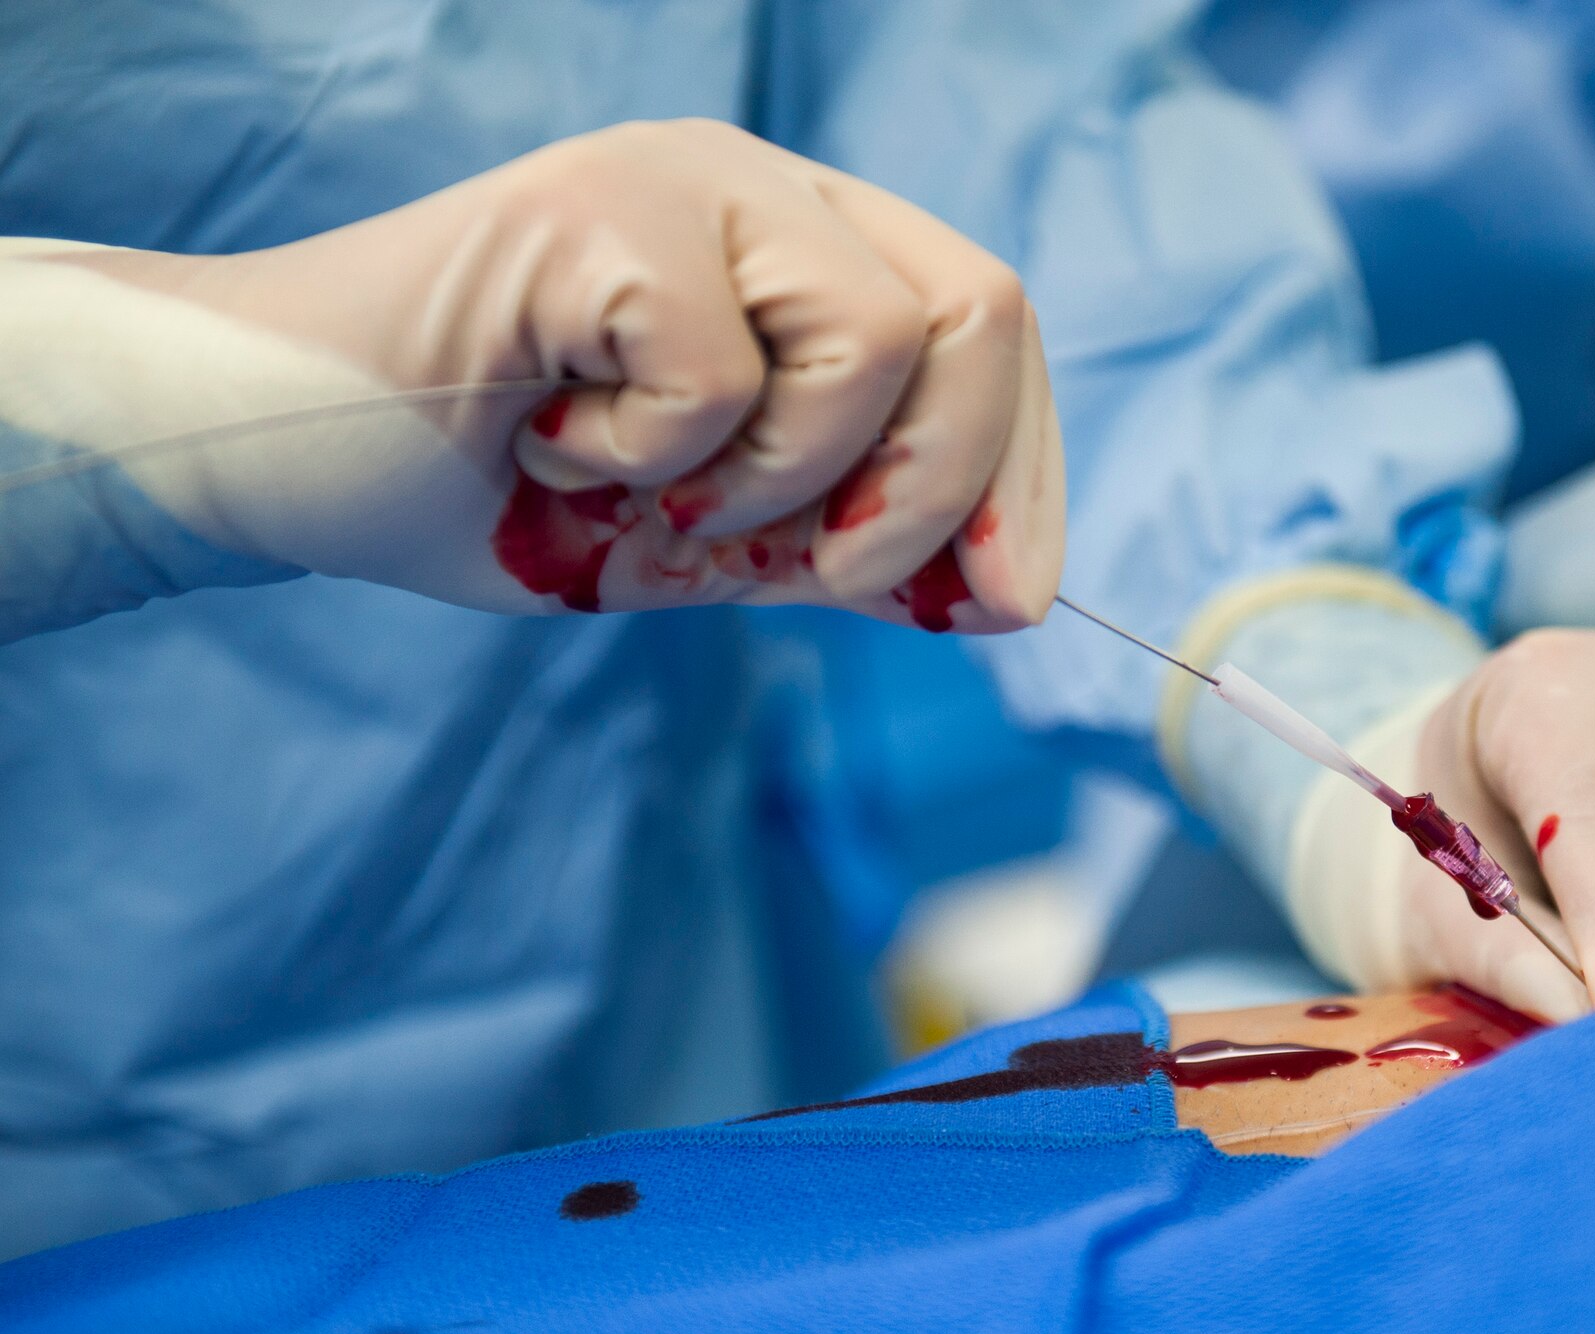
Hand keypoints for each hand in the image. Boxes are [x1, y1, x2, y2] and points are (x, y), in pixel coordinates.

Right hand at [41, 120, 1062, 628]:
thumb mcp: (714, 541)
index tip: (998, 604)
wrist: (282, 459)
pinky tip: (557, 442)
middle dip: (932, 486)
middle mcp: (764, 188)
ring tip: (644, 485)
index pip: (997, 333)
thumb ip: (852, 546)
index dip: (1022, 478)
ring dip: (777, 477)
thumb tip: (1012, 596)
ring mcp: (679, 178)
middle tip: (813, 563)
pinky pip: (721, 368)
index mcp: (807, 251)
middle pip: (983, 310)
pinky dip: (653, 455)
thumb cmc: (496, 493)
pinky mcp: (592, 205)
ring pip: (878, 336)